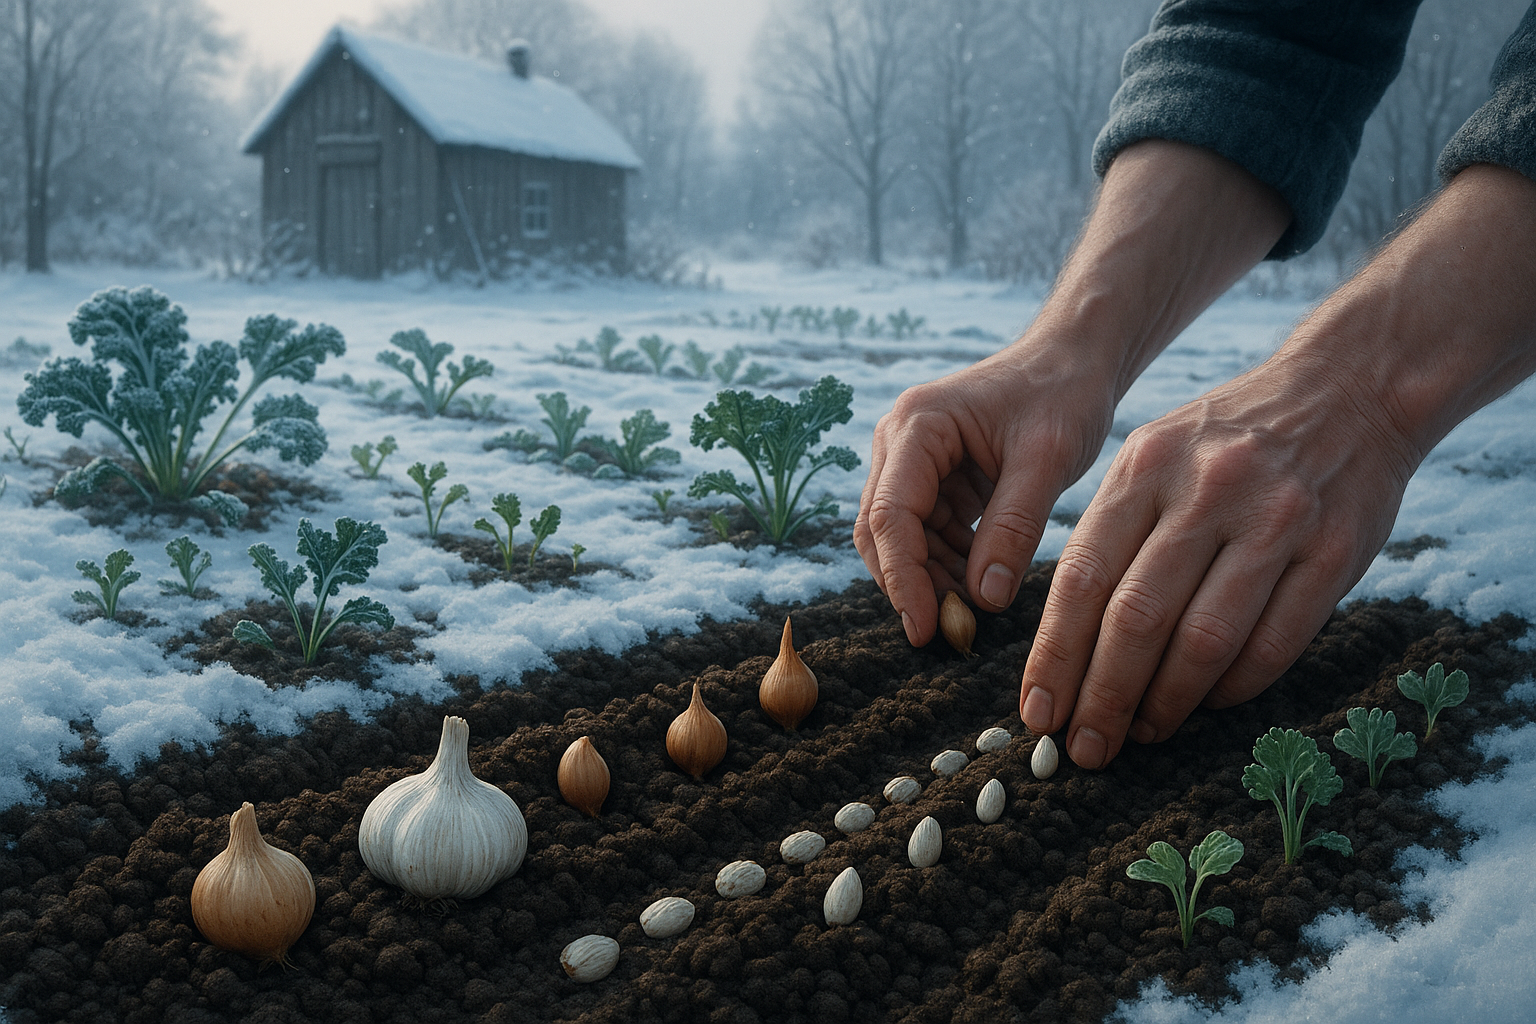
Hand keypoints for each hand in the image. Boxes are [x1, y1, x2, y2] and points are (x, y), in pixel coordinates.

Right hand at [854, 342, 1116, 643]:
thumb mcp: (1047, 459)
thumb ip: (1015, 527)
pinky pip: (928, 533)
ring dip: (930, 579)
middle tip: (949, 635)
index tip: (926, 629)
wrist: (1074, 360)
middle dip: (910, 585)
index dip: (903, 578)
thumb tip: (983, 599)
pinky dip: (948, 565)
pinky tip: (980, 586)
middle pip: (880, 531)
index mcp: (917, 426)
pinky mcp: (934, 478)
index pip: (889, 515)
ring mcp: (912, 461)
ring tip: (973, 615)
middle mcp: (900, 443)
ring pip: (901, 538)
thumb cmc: (1062, 393)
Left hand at [1018, 360, 1417, 768]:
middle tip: (1084, 748)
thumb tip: (1065, 640)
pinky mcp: (1335, 552)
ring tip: (1140, 734)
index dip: (1055, 655)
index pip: (1082, 578)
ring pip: (1203, 640)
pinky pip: (1272, 643)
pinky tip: (1205, 706)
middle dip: (1101, 696)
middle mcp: (1207, 491)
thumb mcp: (1156, 453)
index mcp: (1146, 466)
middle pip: (1136, 618)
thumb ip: (1114, 531)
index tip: (1037, 710)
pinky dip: (1231, 688)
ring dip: (1164, 703)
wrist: (1350, 388)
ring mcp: (1276, 520)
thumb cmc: (1229, 440)